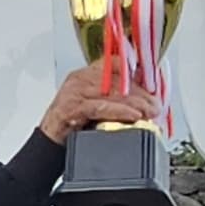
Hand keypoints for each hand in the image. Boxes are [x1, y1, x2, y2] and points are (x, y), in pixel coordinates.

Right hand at [38, 61, 157, 143]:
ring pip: (112, 92)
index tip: (152, 83)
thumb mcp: (94, 104)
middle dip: (141, 93)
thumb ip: (113, 96)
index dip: (136, 72)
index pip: (114, 63)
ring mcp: (75, 92)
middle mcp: (79, 79)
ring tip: (150, 111)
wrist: (48, 142)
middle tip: (156, 104)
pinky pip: (102, 107)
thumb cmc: (71, 124)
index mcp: (85, 74)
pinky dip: (121, 111)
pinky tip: (134, 116)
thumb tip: (141, 97)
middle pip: (117, 79)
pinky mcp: (73, 108)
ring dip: (136, 103)